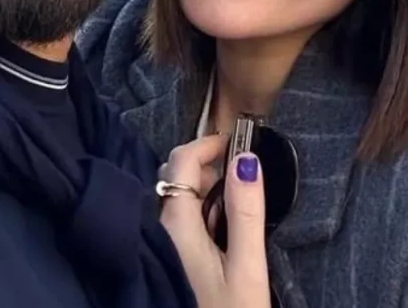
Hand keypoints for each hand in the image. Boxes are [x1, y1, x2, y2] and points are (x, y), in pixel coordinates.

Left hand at [159, 135, 270, 307]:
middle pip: (176, 178)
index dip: (207, 143)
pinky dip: (201, 214)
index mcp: (175, 226)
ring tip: (238, 203)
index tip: (237, 140)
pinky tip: (223, 232)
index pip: (180, 161)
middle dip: (209, 168)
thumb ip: (245, 211)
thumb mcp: (247, 266)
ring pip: (177, 201)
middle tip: (244, 176)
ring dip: (206, 191)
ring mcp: (161, 247)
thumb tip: (246, 157)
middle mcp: (160, 231)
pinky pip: (180, 223)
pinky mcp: (168, 261)